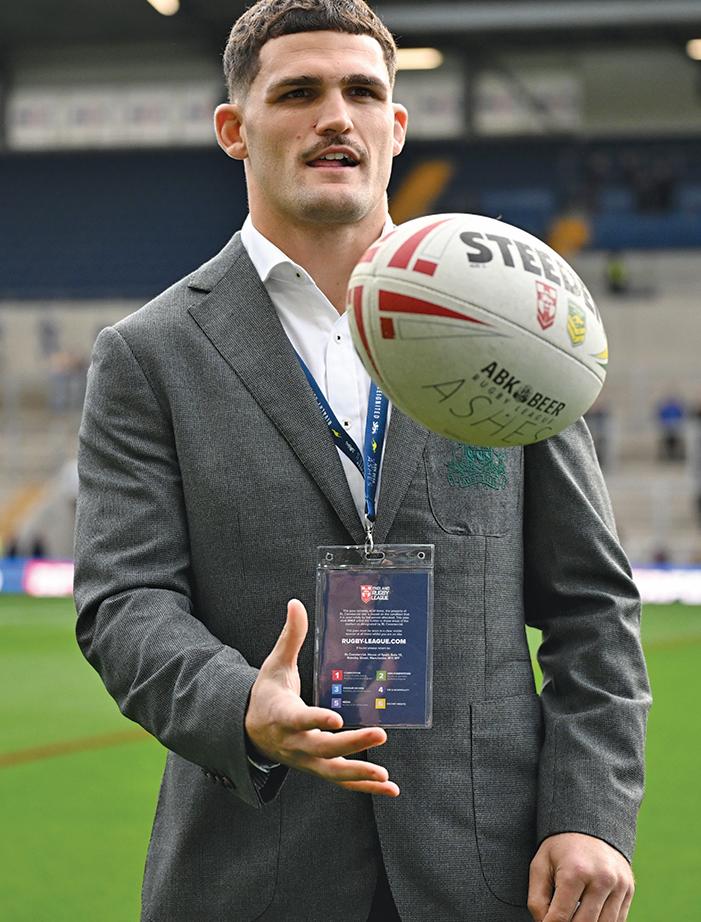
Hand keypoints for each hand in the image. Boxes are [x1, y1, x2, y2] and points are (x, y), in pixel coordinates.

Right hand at [245, 599, 399, 796]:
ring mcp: (305, 760)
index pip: (300, 719)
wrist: (249, 731)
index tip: (336, 718)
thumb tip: (296, 603)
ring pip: (332, 770)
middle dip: (351, 744)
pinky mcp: (316, 768)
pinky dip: (364, 786)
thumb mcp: (275, 664)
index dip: (317, 720)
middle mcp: (294, 742)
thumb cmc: (267, 693)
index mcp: (283, 715)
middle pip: (322, 747)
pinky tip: (389, 787)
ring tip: (384, 775)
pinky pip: (341, 782)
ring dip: (359, 774)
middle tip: (379, 735)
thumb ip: (290, 637)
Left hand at [528, 833, 633, 921]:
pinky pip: (618, 921)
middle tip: (560, 918)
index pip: (561, 917)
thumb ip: (537, 899)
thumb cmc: (560, 848)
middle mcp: (601, 878)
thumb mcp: (540, 866)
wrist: (589, 824)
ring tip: (574, 916)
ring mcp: (619, 884)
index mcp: (575, 871)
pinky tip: (589, 915)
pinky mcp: (629, 889)